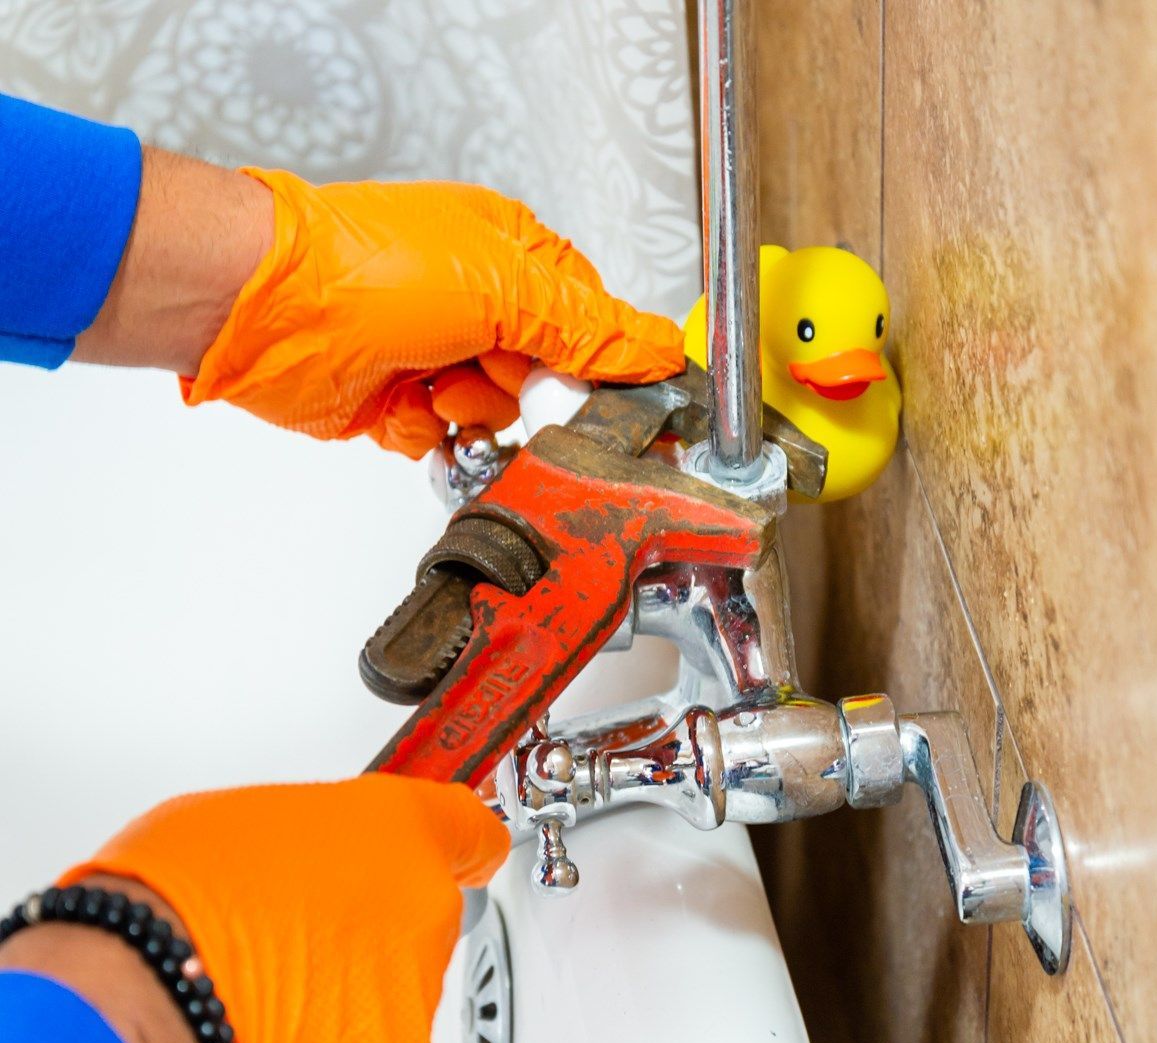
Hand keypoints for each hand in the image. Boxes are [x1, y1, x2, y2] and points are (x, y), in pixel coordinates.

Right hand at [57, 775, 508, 1042]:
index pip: (470, 830)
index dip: (460, 844)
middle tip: (293, 938)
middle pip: (416, 924)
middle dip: (368, 933)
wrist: (141, 992)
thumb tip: (313, 865)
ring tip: (265, 996)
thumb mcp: (250, 817)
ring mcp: (410, 1003)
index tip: (464, 852)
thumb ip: (315, 841)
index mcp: (399, 832)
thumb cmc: (177, 894)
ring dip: (345, 1004)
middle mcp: (425, 915)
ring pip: (389, 1002)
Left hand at [181, 171, 683, 457]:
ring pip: (505, 418)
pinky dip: (436, 435)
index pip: (595, 323)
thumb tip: (659, 349)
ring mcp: (446, 357)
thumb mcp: (503, 287)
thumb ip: (588, 329)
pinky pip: (455, 443)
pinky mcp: (410, 404)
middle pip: (552, 381)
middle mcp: (484, 307)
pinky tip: (409, 405)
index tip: (614, 401)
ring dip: (473, 410)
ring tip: (434, 382)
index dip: (608, 366)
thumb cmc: (366, 268)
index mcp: (517, 256)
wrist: (268, 314)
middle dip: (527, 390)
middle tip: (496, 372)